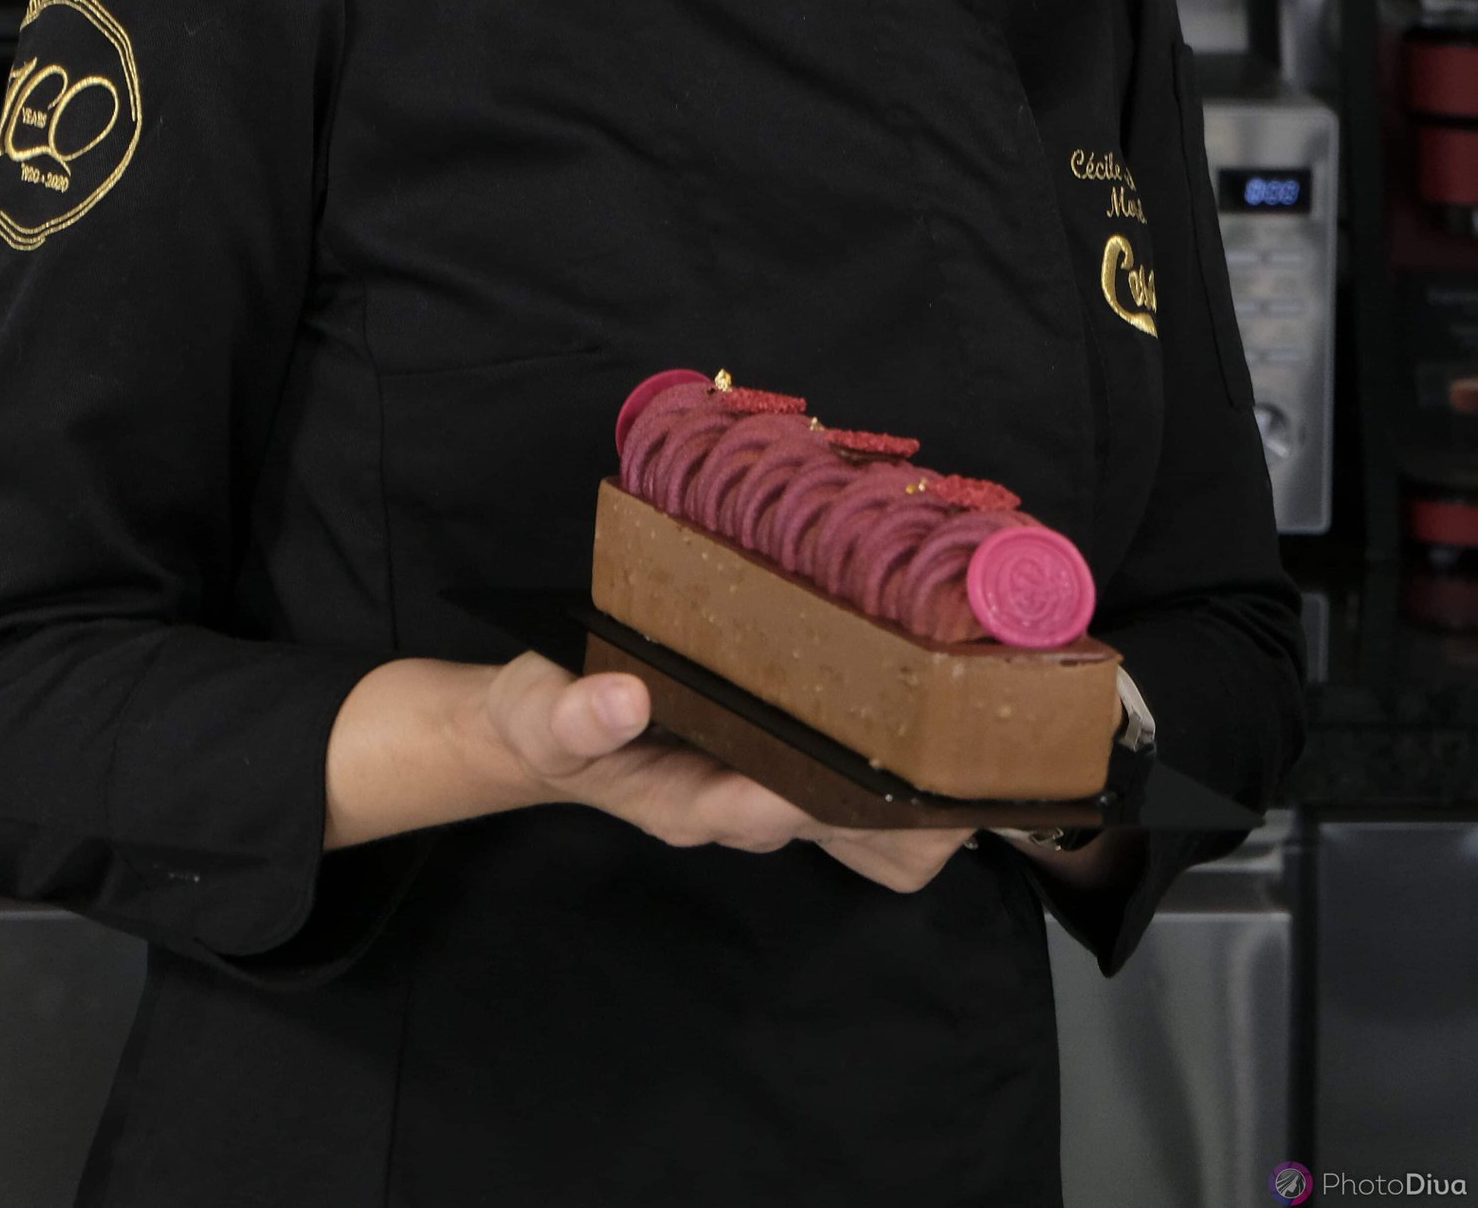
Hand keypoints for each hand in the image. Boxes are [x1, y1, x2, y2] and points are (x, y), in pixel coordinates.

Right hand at [480, 655, 975, 891]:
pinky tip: (945, 712)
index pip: (758, 811)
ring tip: (976, 741)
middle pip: (832, 816)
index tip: (854, 782)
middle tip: (953, 762)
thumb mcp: (538, 715)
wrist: (552, 726)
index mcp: (686, 801)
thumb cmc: (548, 720)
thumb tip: (620, 699)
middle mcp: (741, 801)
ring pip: (855, 802)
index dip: (810, 799)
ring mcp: (769, 781)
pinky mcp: (785, 750)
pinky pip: (853, 768)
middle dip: (891, 800)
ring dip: (911, 784)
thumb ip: (572, 716)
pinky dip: (897, 751)